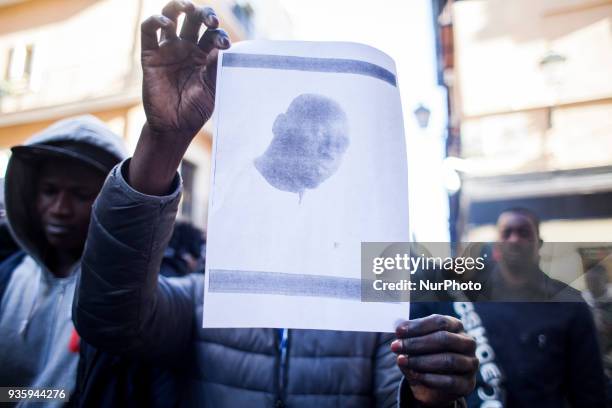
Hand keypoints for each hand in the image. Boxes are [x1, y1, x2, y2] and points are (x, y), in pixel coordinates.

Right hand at [141, 0, 229, 139]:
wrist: (174, 127)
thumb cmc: (196, 110)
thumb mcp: (212, 90)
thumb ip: (216, 69)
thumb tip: (224, 48)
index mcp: (204, 55)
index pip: (212, 35)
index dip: (219, 34)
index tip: (225, 44)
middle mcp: (186, 48)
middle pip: (194, 20)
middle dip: (204, 14)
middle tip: (211, 20)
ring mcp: (168, 50)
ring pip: (171, 18)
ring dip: (179, 7)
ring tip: (187, 7)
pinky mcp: (151, 56)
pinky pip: (149, 32)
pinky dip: (155, 21)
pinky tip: (166, 22)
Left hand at [392, 315, 477, 406]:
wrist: (431, 387)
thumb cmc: (423, 357)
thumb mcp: (414, 344)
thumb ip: (408, 335)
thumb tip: (398, 326)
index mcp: (455, 326)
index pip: (440, 321)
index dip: (418, 326)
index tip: (398, 331)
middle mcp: (467, 343)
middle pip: (444, 339)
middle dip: (417, 343)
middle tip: (395, 347)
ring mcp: (470, 364)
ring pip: (448, 360)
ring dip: (421, 361)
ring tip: (402, 360)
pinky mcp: (468, 384)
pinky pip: (450, 381)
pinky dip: (430, 378)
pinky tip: (415, 375)